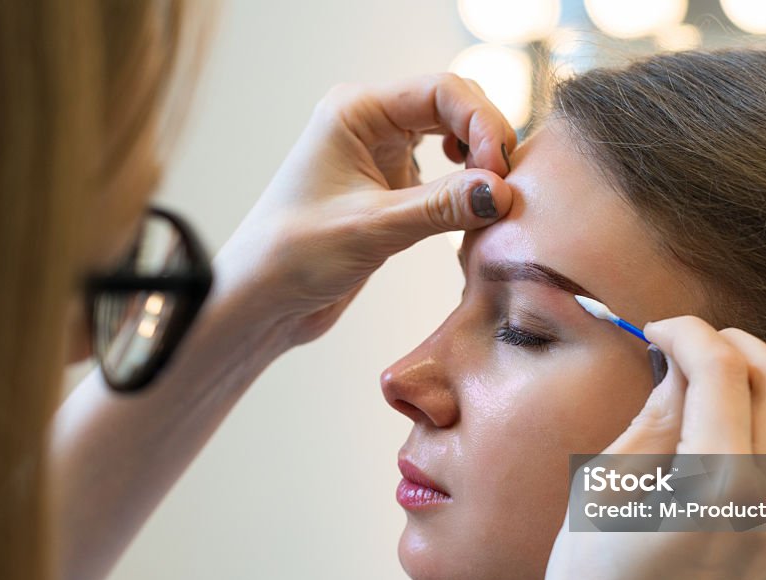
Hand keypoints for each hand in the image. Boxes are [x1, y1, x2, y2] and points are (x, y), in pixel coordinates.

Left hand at [215, 73, 516, 346]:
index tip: (498, 173)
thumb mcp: (373, 228)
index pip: (442, 90)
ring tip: (492, 202)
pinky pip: (444, 176)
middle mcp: (371, 124)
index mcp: (356, 111)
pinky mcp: (391, 190)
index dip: (482, 124)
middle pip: (454, 107)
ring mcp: (382, 155)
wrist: (261, 302)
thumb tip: (502, 192)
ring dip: (478, 164)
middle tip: (504, 189)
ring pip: (453, 139)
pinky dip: (466, 189)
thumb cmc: (293, 256)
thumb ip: (442, 207)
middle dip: (486, 140)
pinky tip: (472, 214)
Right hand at [527, 316, 765, 579]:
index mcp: (717, 484)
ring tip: (693, 387)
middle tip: (682, 344)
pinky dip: (753, 430)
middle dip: (733, 343)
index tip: (655, 330)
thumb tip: (678, 370)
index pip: (724, 368)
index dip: (688, 332)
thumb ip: (653, 421)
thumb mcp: (601, 492)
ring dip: (750, 384)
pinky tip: (706, 439)